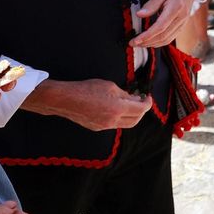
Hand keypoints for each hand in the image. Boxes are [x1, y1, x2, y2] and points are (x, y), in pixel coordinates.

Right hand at [24, 78, 151, 129]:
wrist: (65, 100)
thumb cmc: (86, 89)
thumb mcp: (109, 86)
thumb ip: (124, 94)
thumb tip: (134, 99)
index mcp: (117, 109)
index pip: (140, 110)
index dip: (147, 104)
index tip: (148, 98)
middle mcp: (112, 121)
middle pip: (135, 120)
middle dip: (141, 111)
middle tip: (142, 101)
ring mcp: (104, 126)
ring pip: (124, 124)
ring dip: (131, 115)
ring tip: (130, 103)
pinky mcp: (97, 128)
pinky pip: (114, 124)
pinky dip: (120, 117)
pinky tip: (117, 108)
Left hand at [130, 0, 197, 49]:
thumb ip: (151, 4)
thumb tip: (139, 15)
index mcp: (176, 8)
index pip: (160, 27)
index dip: (147, 36)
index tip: (135, 40)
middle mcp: (181, 18)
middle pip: (163, 36)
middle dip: (147, 42)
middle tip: (133, 43)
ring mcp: (183, 23)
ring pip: (167, 39)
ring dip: (152, 44)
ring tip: (140, 44)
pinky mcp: (182, 25)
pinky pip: (171, 37)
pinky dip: (159, 42)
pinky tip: (150, 41)